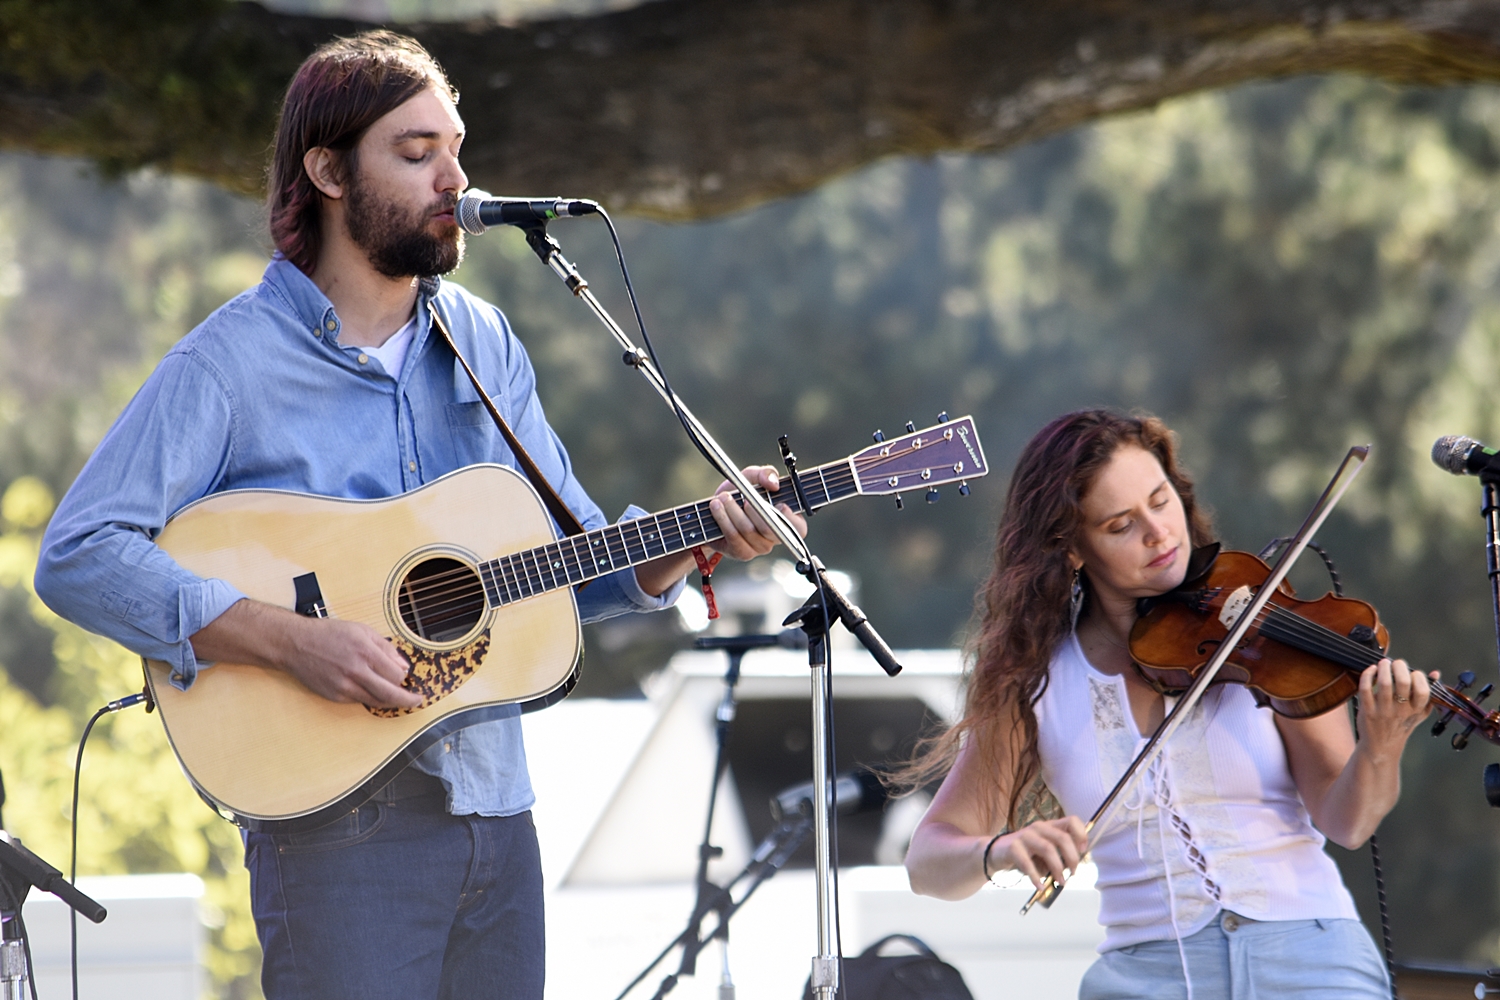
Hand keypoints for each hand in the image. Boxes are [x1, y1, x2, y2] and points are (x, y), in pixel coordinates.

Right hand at [283, 617, 422, 709]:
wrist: (296, 644)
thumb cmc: (329, 633)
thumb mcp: (362, 630)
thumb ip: (386, 648)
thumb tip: (404, 666)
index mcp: (365, 651)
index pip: (396, 674)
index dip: (405, 678)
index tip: (410, 678)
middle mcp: (356, 670)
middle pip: (390, 694)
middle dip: (408, 700)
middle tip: (417, 701)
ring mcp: (344, 686)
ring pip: (376, 701)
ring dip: (390, 702)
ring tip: (400, 699)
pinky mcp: (335, 695)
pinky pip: (360, 701)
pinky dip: (371, 698)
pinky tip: (374, 692)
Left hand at [707, 465, 807, 560]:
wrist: (716, 509)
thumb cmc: (741, 492)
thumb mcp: (752, 477)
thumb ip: (765, 473)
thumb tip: (773, 483)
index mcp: (787, 520)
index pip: (799, 528)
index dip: (790, 517)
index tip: (778, 504)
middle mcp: (776, 537)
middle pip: (769, 529)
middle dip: (754, 510)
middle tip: (743, 498)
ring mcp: (760, 547)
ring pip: (748, 531)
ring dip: (733, 511)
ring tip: (722, 498)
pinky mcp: (742, 553)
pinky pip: (734, 538)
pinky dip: (723, 520)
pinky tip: (716, 508)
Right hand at [986, 816, 1087, 889]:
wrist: (997, 852)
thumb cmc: (1027, 853)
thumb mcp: (1045, 851)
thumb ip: (1060, 855)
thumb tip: (1075, 866)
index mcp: (1050, 826)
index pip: (1072, 821)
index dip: (1081, 835)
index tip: (1083, 851)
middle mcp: (1039, 827)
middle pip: (1063, 838)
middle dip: (1072, 858)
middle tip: (1073, 872)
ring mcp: (1025, 835)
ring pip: (1048, 849)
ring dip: (1057, 868)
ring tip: (1060, 881)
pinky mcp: (1013, 846)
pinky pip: (1027, 862)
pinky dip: (1035, 876)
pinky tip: (1039, 886)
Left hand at [1358, 657, 1435, 747]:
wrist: (1381, 747)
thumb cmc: (1401, 726)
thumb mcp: (1419, 713)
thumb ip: (1428, 694)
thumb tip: (1435, 673)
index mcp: (1415, 710)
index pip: (1423, 691)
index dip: (1418, 677)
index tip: (1413, 673)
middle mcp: (1400, 711)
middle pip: (1403, 683)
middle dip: (1400, 667)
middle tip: (1396, 663)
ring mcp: (1383, 710)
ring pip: (1384, 684)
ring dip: (1384, 668)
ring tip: (1383, 663)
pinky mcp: (1367, 710)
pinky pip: (1365, 688)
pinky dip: (1368, 675)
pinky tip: (1371, 670)